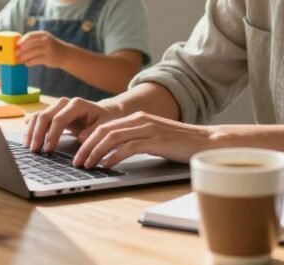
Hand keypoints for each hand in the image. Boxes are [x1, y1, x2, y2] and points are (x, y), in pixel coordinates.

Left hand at [17, 31, 69, 67]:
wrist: (66, 54)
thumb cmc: (52, 47)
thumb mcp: (45, 40)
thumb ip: (34, 41)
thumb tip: (18, 45)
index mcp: (44, 34)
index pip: (30, 36)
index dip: (22, 41)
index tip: (16, 45)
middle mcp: (46, 41)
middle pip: (29, 45)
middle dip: (21, 50)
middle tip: (16, 54)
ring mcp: (48, 49)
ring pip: (31, 53)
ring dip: (24, 57)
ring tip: (20, 60)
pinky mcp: (48, 58)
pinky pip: (35, 60)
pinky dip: (29, 62)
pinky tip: (27, 63)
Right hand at [24, 96, 121, 153]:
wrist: (105, 112)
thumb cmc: (104, 120)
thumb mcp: (103, 127)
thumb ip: (92, 133)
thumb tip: (81, 138)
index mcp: (77, 104)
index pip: (59, 119)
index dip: (52, 135)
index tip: (48, 150)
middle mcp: (65, 102)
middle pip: (45, 116)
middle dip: (38, 134)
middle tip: (35, 151)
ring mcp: (57, 106)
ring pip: (38, 116)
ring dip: (31, 132)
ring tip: (29, 147)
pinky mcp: (53, 112)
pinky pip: (37, 118)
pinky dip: (31, 128)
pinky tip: (26, 138)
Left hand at [73, 112, 216, 169]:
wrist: (206, 141)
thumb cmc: (180, 144)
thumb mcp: (154, 138)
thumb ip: (136, 140)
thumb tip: (114, 153)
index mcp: (138, 118)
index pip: (105, 126)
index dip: (89, 140)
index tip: (78, 153)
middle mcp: (141, 120)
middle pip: (104, 130)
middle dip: (87, 146)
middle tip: (76, 161)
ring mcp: (148, 129)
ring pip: (113, 137)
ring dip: (96, 152)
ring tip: (87, 165)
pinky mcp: (156, 140)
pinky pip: (128, 147)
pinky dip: (114, 156)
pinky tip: (107, 165)